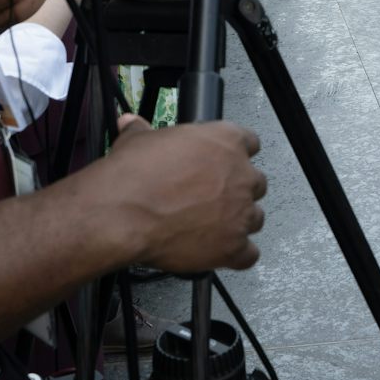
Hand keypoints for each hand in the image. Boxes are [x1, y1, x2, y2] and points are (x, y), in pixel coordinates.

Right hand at [105, 117, 266, 272]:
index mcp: (225, 141)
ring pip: (255, 217)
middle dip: (237, 190)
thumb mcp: (137, 140)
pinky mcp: (233, 246)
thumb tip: (132, 124)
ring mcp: (240, 212)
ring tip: (213, 226)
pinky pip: (249, 254)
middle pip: (256, 183)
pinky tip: (219, 252)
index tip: (223, 164)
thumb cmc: (134, 176)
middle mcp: (241, 175)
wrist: (124, 213)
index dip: (235, 155)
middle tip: (213, 197)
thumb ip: (142, 130)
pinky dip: (237, 255)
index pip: (249, 143)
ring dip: (239, 222)